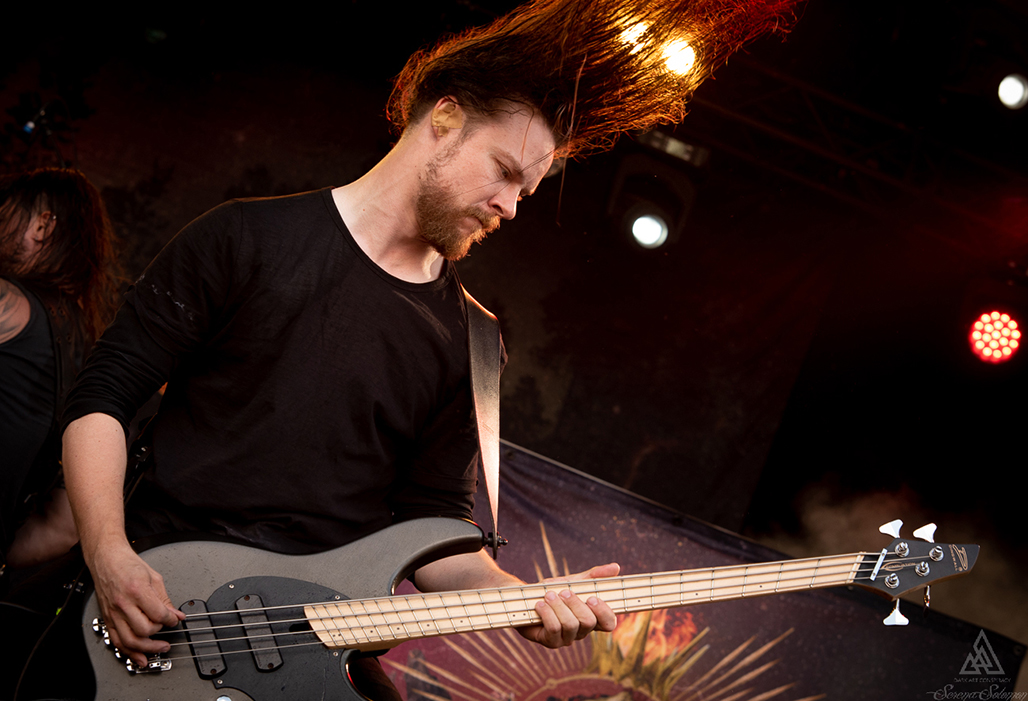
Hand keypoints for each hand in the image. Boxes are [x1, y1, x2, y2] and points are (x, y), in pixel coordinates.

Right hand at [89, 540, 184, 666]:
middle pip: (144, 630)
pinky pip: (116, 641)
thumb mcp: (153, 577)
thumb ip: (165, 599)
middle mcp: (123, 604)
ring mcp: (113, 613)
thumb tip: (176, 614)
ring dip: (146, 649)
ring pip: (129, 640)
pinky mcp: (107, 618)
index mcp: (137, 590)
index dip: (170, 620)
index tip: (175, 619)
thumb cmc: (128, 564)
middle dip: (159, 633)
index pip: (158, 614)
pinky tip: (139, 657)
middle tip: (168, 631)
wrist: (106, 559)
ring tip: (159, 649)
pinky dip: (128, 652)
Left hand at [518, 563, 619, 647]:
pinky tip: (540, 604)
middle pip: (588, 622)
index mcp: (591, 618)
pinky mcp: (550, 642)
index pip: (609, 623)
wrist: (527, 598)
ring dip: (559, 607)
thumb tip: (616, 567)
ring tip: (548, 595)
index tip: (592, 597)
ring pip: (571, 625)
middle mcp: (581, 631)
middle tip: (564, 592)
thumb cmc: (555, 591)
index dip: (604, 612)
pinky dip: (547, 614)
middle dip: (575, 604)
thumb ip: (594, 576)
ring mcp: (566, 638)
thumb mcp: (575, 581)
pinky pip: (553, 630)